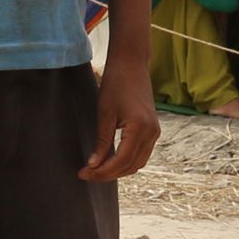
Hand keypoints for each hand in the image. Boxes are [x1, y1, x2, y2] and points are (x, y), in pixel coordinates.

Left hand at [81, 58, 160, 181]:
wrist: (131, 65)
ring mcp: (155, 132)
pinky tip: (111, 161)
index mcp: (140, 127)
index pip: (121, 161)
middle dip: (108, 174)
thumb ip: (101, 142)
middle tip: (86, 174)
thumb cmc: (115, 84)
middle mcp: (152, 132)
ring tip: (96, 170)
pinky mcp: (153, 130)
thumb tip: (93, 166)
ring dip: (118, 170)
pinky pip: (142, 154)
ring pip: (138, 163)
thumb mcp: (104, 114)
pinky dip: (127, 162)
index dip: (101, 172)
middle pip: (130, 166)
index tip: (83, 174)